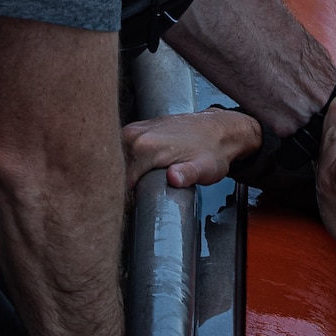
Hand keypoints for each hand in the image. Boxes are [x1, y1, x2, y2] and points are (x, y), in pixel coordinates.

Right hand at [122, 109, 260, 190]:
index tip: (133, 207)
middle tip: (137, 196)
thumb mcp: (204, 169)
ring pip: (118, 159)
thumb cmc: (212, 152)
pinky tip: (139, 169)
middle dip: (120, 185)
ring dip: (122, 173)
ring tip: (139, 183)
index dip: (126, 198)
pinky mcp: (140, 128)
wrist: (219, 129)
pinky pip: (123, 149)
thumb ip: (187, 174)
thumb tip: (173, 178)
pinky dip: (126, 161)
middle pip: (116, 169)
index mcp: (146, 147)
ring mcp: (136, 130)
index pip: (122, 181)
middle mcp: (136, 136)